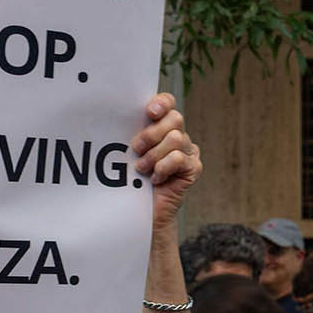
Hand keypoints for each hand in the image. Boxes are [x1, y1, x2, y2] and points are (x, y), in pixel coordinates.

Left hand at [131, 94, 201, 225]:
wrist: (142, 210)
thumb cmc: (133, 179)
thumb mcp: (129, 152)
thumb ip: (132, 133)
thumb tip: (118, 116)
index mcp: (163, 126)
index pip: (168, 103)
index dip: (162, 103)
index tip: (149, 113)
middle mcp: (179, 135)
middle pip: (175, 119)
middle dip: (151, 134)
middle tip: (136, 149)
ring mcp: (189, 151)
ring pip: (176, 139)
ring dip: (154, 156)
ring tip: (142, 169)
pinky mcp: (194, 168)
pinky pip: (179, 158)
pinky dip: (163, 168)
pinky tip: (155, 179)